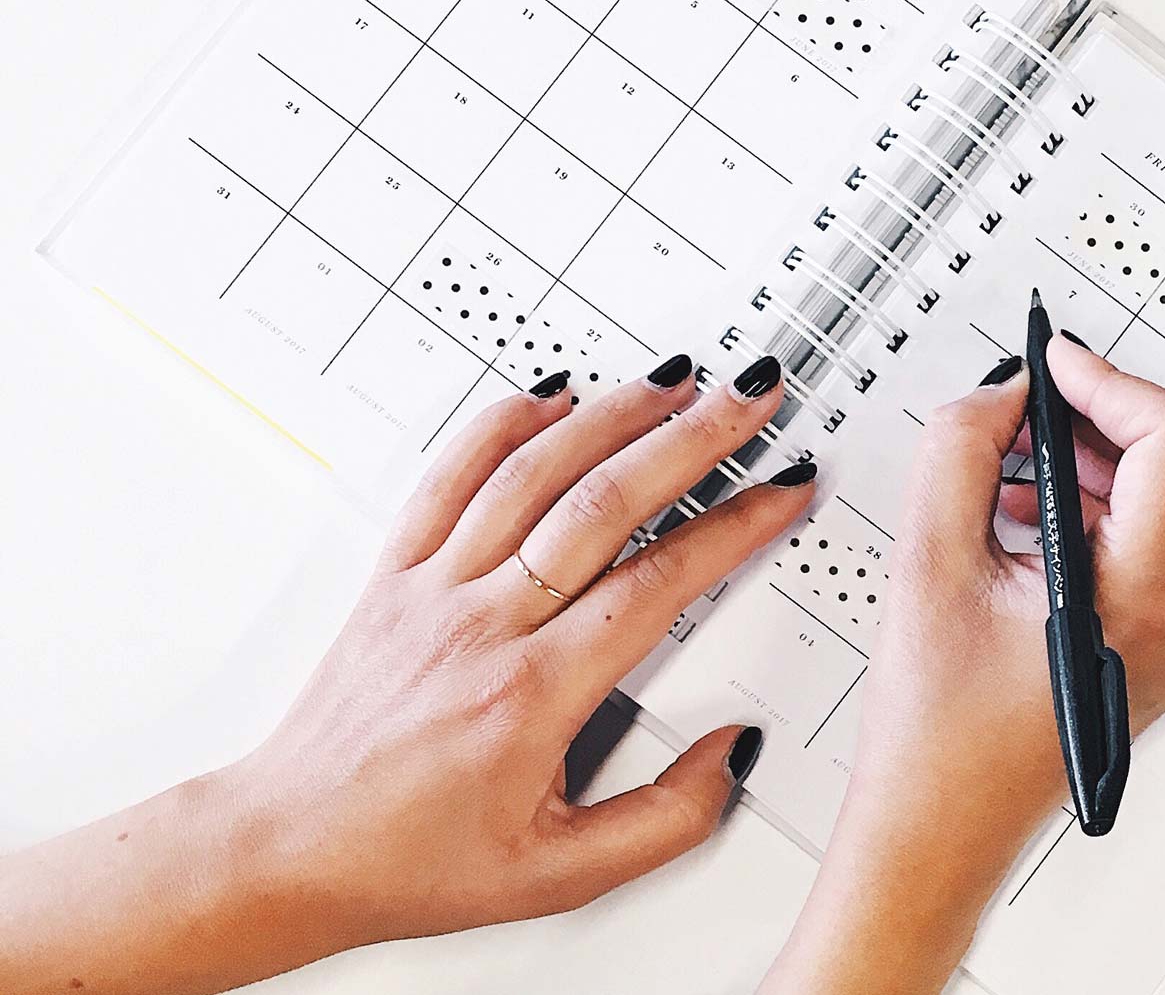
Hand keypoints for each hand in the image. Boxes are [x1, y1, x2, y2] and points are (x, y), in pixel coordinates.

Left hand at [0, 353, 814, 994]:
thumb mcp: (561, 876)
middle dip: (691, 438)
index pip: (658, 584)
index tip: (780, 490)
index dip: (733, 527)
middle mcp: (482, 626)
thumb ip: (665, 820)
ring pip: (531, 473)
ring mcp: (432, 589)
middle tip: (747, 397)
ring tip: (673, 381)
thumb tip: (730, 754)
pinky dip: (500, 422)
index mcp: (532, 696)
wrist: (291, 847)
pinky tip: (547, 395)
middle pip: (604, 504)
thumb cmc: (413, 860)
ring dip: (611, 415)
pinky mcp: (394, 573)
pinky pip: (447, 475)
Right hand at [762, 335, 1164, 993]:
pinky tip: (1017, 518)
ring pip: (1154, 499)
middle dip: (1088, 421)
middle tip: (1015, 410)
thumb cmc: (936, 734)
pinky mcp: (1152, 641)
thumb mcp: (928, 563)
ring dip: (1080, 463)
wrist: (938, 826)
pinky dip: (1082, 508)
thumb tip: (999, 394)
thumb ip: (960, 450)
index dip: (1107, 381)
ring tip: (1003, 472)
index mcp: (1142, 600)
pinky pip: (1136, 541)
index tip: (1051, 362)